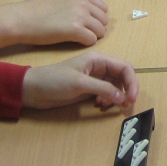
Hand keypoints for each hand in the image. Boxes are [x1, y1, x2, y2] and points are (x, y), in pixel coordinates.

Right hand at [10, 0, 108, 46]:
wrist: (22, 19)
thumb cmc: (38, 10)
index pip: (103, 8)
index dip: (96, 18)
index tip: (85, 23)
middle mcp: (83, 3)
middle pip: (104, 20)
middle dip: (96, 28)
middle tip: (81, 33)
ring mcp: (80, 16)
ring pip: (100, 31)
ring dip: (92, 36)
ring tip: (78, 38)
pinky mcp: (75, 30)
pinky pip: (92, 40)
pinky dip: (86, 43)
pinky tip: (75, 42)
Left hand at [21, 52, 138, 110]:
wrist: (34, 89)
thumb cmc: (55, 80)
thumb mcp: (80, 83)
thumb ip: (103, 89)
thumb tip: (122, 97)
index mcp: (98, 59)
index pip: (124, 67)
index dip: (132, 82)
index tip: (132, 98)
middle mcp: (99, 67)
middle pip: (122, 77)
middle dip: (126, 91)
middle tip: (124, 106)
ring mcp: (94, 78)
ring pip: (115, 87)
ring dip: (116, 97)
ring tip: (106, 105)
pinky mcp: (89, 89)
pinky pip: (106, 93)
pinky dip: (107, 100)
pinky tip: (99, 105)